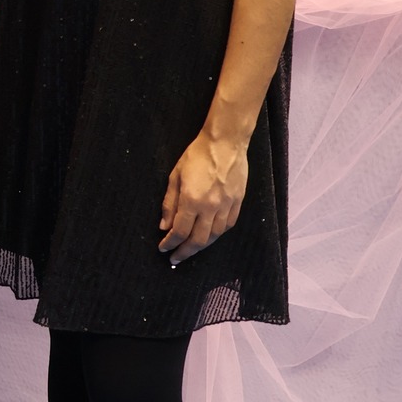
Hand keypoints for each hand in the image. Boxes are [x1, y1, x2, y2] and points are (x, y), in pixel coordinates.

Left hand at [158, 131, 247, 264]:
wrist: (225, 143)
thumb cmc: (196, 155)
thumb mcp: (175, 176)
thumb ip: (170, 203)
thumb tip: (164, 226)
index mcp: (192, 201)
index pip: (180, 231)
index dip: (170, 243)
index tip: (163, 249)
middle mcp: (211, 208)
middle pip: (198, 240)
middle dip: (185, 252)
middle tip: (175, 258)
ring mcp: (227, 206)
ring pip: (214, 236)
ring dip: (201, 246)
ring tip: (190, 250)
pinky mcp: (238, 203)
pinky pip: (228, 226)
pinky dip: (217, 235)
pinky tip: (209, 237)